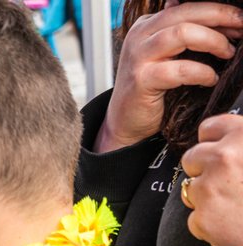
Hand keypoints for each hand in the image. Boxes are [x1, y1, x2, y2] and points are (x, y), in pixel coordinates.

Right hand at [97, 2, 242, 151]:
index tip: (238, 20)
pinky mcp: (141, 80)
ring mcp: (138, 57)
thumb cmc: (149, 89)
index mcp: (146, 26)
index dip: (216, 10)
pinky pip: (179, 70)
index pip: (186, 6)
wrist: (125, 122)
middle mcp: (140, 36)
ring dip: (213, 41)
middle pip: (185, 13)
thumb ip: (178, 33)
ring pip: (182, 34)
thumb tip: (209, 13)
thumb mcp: (163, 54)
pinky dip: (202, 72)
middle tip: (241, 28)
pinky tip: (210, 79)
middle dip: (220, 17)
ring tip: (228, 53)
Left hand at [181, 113, 242, 245]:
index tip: (221, 153)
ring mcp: (209, 189)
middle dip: (205, 171)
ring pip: (190, 190)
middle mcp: (223, 158)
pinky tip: (235, 225)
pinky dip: (211, 225)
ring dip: (207, 199)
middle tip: (231, 184)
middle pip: (192, 158)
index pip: (209, 129)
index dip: (214, 143)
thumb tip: (234, 142)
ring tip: (238, 206)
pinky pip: (195, 220)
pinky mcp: (203, 220)